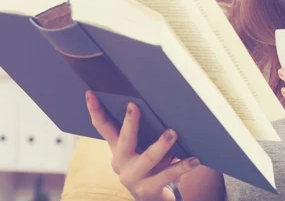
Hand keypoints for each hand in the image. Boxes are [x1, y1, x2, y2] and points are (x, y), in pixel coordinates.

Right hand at [85, 90, 200, 200]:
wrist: (149, 199)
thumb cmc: (148, 167)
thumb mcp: (141, 150)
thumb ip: (142, 133)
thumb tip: (160, 105)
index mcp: (117, 148)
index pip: (103, 127)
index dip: (96, 110)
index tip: (91, 93)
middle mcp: (121, 162)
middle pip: (124, 140)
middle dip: (129, 123)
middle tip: (133, 106)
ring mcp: (133, 177)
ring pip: (148, 158)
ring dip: (161, 144)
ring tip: (173, 133)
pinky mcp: (147, 189)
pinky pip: (167, 175)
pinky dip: (182, 166)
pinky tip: (194, 159)